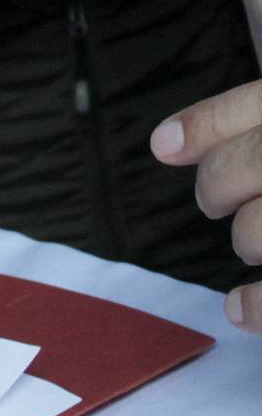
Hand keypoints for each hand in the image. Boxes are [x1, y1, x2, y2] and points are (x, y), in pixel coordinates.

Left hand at [152, 85, 261, 329]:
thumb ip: (251, 129)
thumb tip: (163, 144)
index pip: (257, 106)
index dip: (206, 125)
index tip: (163, 147)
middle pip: (253, 163)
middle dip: (220, 185)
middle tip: (213, 205)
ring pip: (259, 229)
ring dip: (249, 239)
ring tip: (252, 246)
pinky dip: (257, 307)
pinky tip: (238, 309)